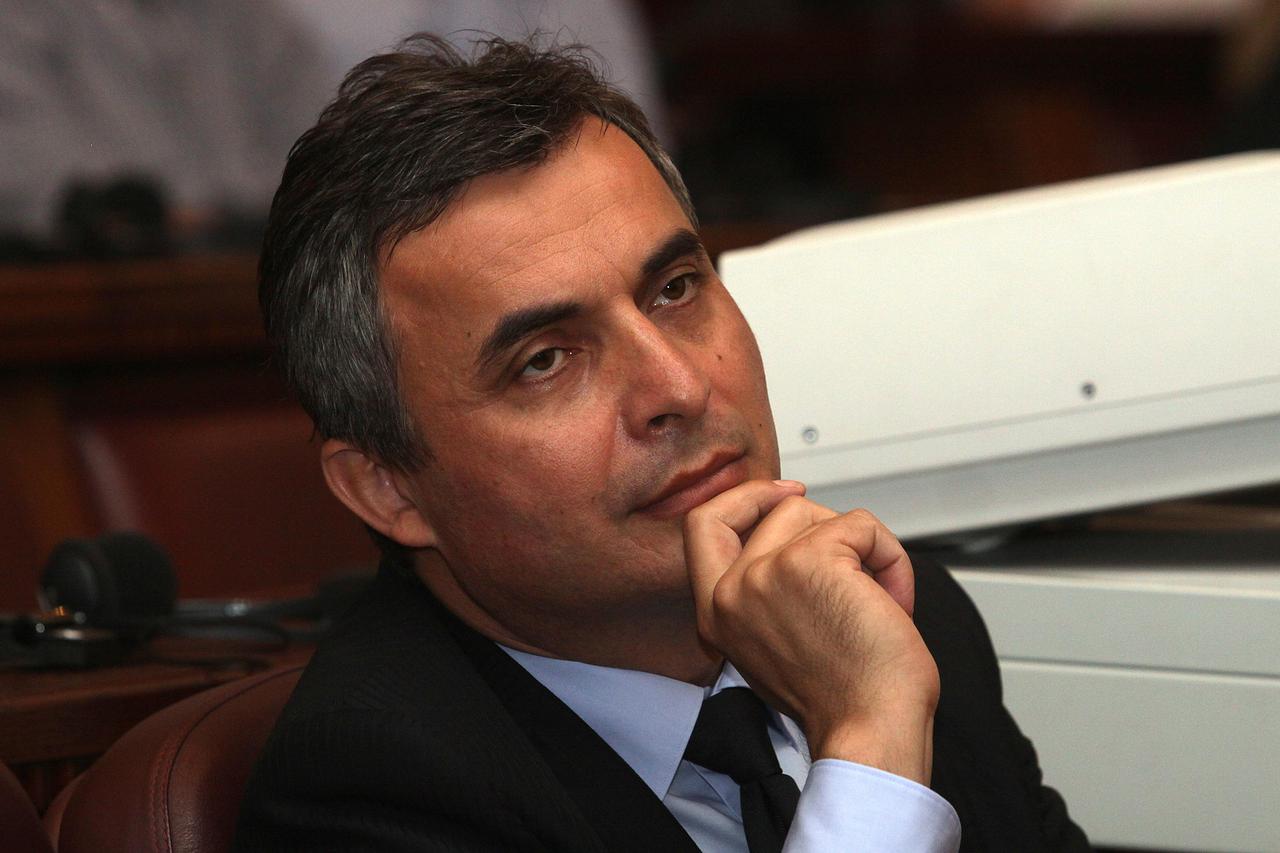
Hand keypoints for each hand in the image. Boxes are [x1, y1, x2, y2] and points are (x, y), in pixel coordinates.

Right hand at [684, 480, 939, 783]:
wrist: (871, 730)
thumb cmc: (842, 701)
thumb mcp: (777, 646)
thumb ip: (769, 596)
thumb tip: (800, 543)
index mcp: (718, 613)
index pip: (702, 526)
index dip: (742, 499)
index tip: (778, 496)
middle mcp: (732, 591)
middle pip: (766, 508)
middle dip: (810, 510)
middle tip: (842, 526)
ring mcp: (766, 571)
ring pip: (815, 513)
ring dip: (860, 546)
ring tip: (879, 596)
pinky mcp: (811, 560)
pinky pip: (861, 526)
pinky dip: (890, 556)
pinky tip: (893, 600)